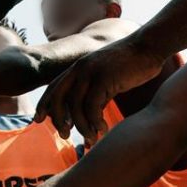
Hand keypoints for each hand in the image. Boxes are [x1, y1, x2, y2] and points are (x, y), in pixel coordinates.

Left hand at [35, 37, 164, 144]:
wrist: (147, 47)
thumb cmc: (129, 64)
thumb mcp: (105, 78)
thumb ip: (94, 93)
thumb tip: (88, 117)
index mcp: (77, 68)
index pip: (53, 87)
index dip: (44, 104)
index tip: (38, 120)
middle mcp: (79, 69)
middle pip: (57, 96)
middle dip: (57, 118)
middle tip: (64, 135)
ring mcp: (91, 72)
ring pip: (76, 105)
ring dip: (82, 126)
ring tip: (91, 139)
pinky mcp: (105, 78)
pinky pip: (93, 105)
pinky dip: (95, 121)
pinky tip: (103, 130)